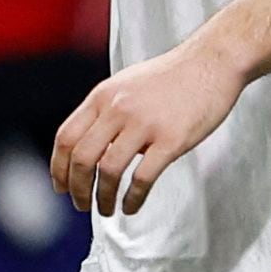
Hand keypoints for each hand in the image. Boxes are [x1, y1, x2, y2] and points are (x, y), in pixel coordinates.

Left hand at [50, 40, 249, 217]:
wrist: (212, 61)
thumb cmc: (172, 76)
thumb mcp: (126, 85)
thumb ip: (106, 112)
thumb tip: (93, 147)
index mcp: (102, 96)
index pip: (66, 137)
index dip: (58, 168)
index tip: (60, 186)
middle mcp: (118, 109)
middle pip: (82, 158)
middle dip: (77, 188)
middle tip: (81, 205)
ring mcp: (144, 124)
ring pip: (109, 171)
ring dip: (103, 197)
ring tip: (106, 209)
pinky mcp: (171, 139)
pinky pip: (143, 178)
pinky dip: (132, 198)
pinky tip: (131, 207)